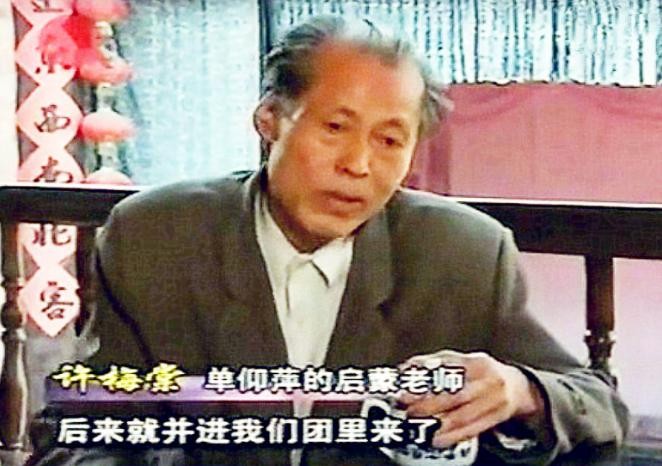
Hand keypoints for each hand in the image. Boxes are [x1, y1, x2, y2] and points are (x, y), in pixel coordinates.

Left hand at [399, 350, 544, 447]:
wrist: (516, 386)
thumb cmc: (481, 372)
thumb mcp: (461, 360)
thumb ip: (434, 363)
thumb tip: (406, 369)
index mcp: (476, 362)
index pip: (448, 371)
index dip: (426, 382)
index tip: (406, 391)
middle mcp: (489, 380)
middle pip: (456, 396)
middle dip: (429, 406)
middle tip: (410, 411)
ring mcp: (496, 400)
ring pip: (464, 416)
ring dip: (439, 424)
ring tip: (421, 427)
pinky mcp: (498, 417)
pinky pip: (473, 429)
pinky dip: (453, 436)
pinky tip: (438, 438)